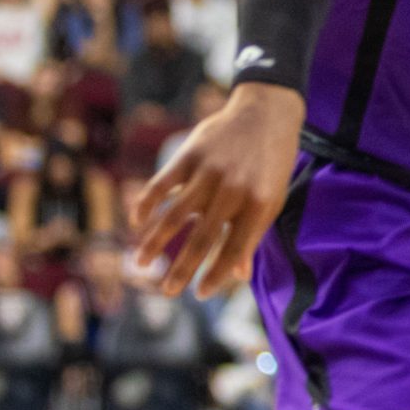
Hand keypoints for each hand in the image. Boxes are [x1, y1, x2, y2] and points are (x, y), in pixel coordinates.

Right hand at [131, 83, 304, 298]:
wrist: (266, 115)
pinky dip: (146, 203)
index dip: (216, 274)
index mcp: (258, 205)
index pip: (234, 249)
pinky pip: (162, 184)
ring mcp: (209, 172)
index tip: (201, 294)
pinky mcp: (190, 155)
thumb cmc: (271, 165)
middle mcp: (233, 191)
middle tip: (167, 292)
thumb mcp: (272, 199)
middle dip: (183, 268)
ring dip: (155, 242)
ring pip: (175, 214)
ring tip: (141, 264)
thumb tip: (239, 276)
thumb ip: (253, 235)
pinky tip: (136, 221)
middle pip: (202, 238)